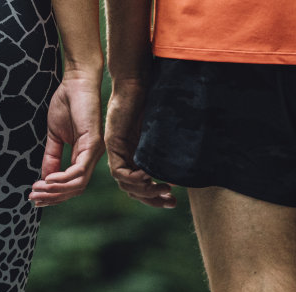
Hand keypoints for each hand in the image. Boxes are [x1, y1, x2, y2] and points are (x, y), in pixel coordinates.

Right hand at [32, 70, 105, 205]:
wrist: (76, 82)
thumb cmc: (67, 104)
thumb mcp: (55, 135)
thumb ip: (52, 156)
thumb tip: (44, 178)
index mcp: (83, 157)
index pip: (72, 185)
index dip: (54, 195)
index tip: (35, 198)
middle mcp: (91, 158)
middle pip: (75, 189)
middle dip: (53, 197)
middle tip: (34, 198)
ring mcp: (94, 152)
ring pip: (78, 183)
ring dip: (56, 190)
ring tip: (38, 189)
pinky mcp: (93, 143)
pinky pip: (80, 169)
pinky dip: (64, 178)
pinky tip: (50, 180)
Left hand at [104, 81, 177, 208]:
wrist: (139, 83)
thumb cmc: (155, 104)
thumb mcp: (164, 136)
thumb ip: (168, 155)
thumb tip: (183, 176)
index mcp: (138, 156)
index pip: (143, 186)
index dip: (156, 198)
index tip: (174, 202)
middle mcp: (126, 157)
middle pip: (134, 190)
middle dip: (153, 199)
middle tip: (171, 203)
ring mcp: (118, 151)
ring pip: (126, 184)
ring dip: (145, 192)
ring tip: (164, 189)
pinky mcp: (112, 144)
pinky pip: (119, 171)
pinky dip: (133, 179)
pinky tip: (149, 178)